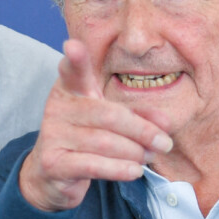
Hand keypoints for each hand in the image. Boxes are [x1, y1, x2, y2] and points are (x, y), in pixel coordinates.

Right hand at [19, 39, 172, 212]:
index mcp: (70, 88)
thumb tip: (165, 123)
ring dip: (135, 152)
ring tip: (149, 156)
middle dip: (142, 130)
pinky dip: (119, 169)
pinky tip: (134, 170)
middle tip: (164, 142)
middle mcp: (57, 107)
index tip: (73, 46)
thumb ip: (138, 116)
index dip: (74, 59)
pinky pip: (93, 165)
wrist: (53, 172)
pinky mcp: (53, 162)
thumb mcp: (111, 119)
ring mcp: (53, 134)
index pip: (73, 71)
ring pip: (104, 142)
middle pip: (108, 114)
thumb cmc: (88, 136)